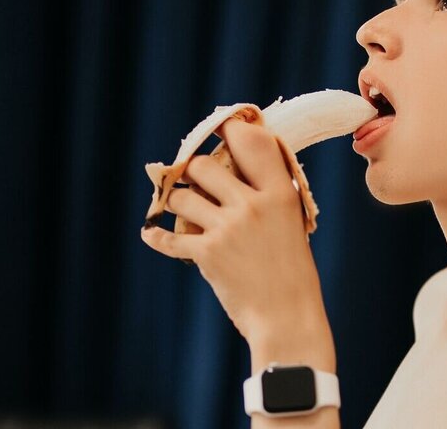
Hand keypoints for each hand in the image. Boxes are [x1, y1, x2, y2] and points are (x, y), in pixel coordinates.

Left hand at [141, 118, 334, 370]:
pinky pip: (168, 236)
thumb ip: (267, 195)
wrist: (287, 317)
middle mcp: (252, 204)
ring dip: (178, 202)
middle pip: (204, 165)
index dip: (231, 130)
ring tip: (185, 211)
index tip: (222, 131)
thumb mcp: (292, 223)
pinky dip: (157, 236)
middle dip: (195, 171)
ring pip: (181, 196)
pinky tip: (152, 235)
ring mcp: (227, 228)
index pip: (252, 141)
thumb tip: (234, 170)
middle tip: (198, 181)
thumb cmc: (293, 272)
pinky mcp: (206, 253)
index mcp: (281, 193)